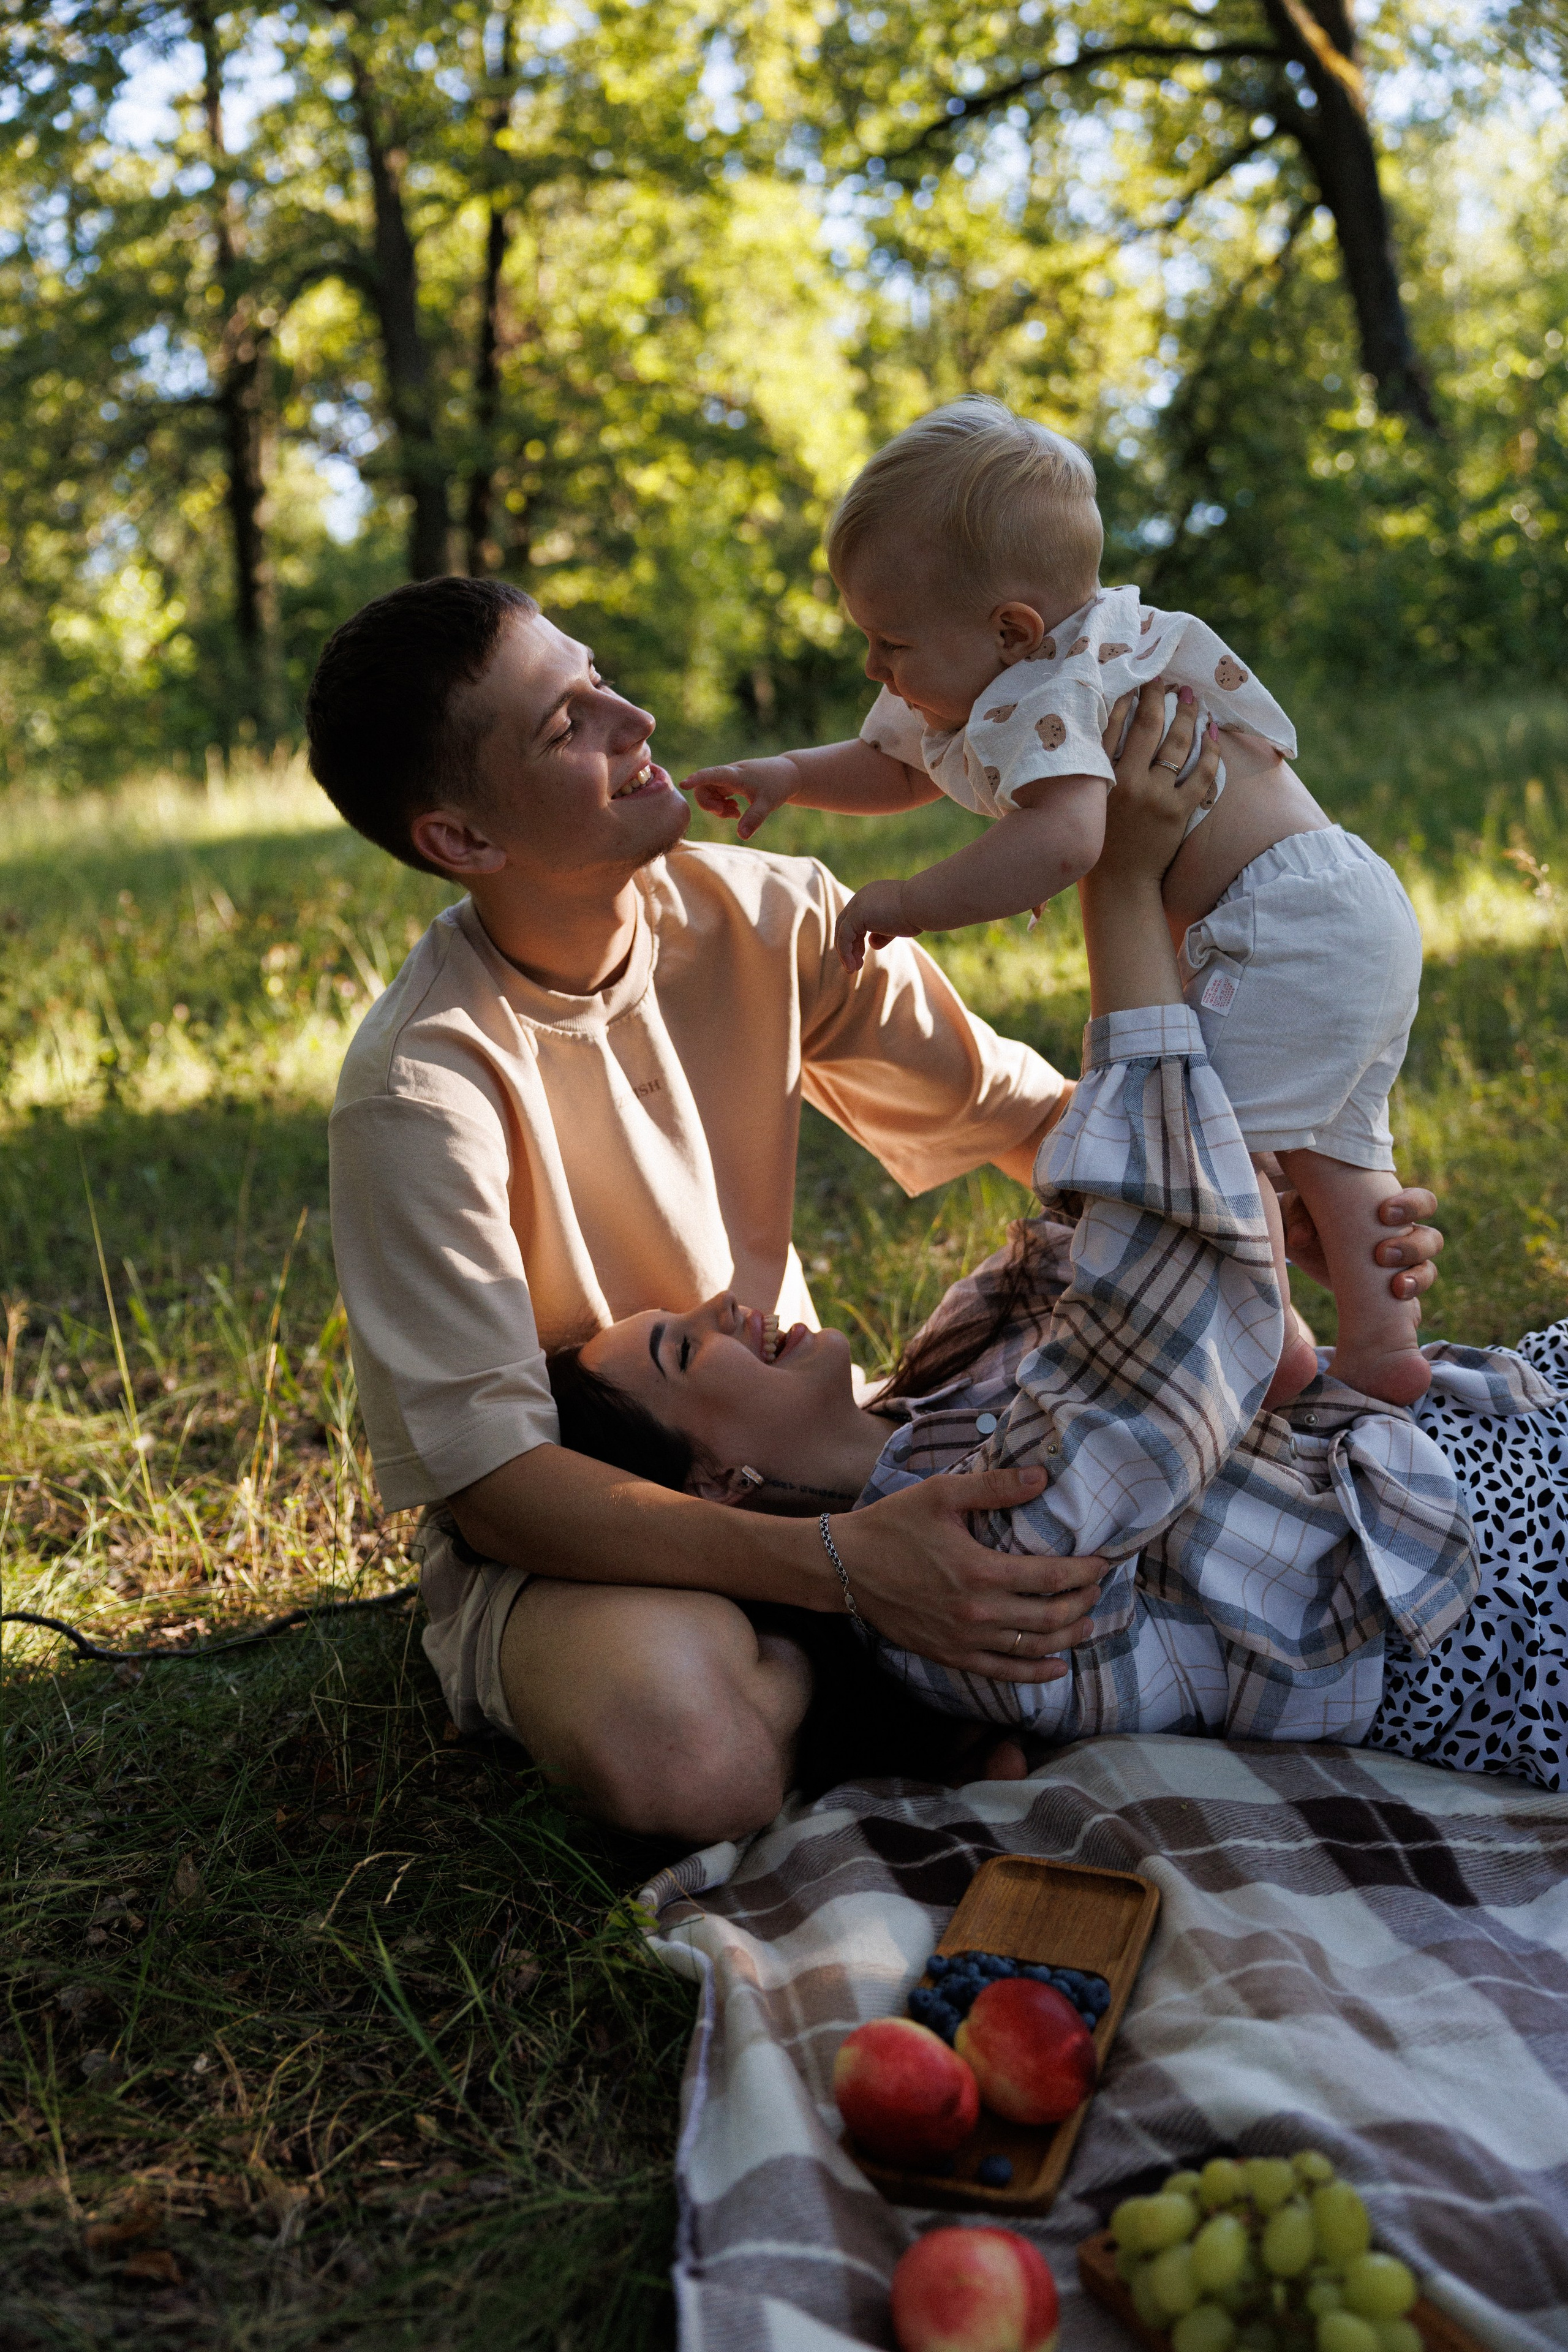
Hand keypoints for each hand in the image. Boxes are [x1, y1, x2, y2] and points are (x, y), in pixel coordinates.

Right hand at [685, 753, 800, 840]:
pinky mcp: (732, 784)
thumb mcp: (769, 803)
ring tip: (736, 814)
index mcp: (735, 775)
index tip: (683, 784)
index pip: (711, 774)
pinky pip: (717, 795)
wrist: (789, 774)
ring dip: (717, 807)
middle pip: (704, 787)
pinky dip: (722, 806)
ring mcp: (729, 780)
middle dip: (709, 804)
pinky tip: (736, 811)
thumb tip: (741, 836)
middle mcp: (729, 775)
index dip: (696, 779)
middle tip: (726, 814)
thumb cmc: (779, 784)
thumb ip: (754, 819)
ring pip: (710, 793)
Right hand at [829, 1465, 1105, 1680]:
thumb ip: (995, 1487)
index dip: (1085, 1572)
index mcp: (981, 1571)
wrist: (844, 1568)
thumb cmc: (892, 1526)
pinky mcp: (950, 1656)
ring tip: (1087, 1623)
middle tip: (1097, 1589)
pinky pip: (1003, 1672)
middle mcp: (978, 1613)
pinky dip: (1035, 1673)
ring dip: (1068, 1637)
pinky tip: (1056, 1668)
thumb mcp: (942, 1494)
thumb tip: (1042, 1477)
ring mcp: (964, 1640)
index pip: (1052, 1577)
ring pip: (1033, 1648)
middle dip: (1083, 1603)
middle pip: (1050, 1616)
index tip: (1103, 1563)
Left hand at [835, 877, 915, 972]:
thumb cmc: (918, 914)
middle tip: (853, 966)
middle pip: (845, 924)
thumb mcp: (897, 925)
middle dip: (848, 946)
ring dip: (846, 952)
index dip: (855, 939)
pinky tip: (852, 965)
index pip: (855, 919)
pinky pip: (844, 936)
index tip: (860, 956)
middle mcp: (862, 897)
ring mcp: (858, 904)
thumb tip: (871, 944)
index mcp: (872, 896)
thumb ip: (883, 933)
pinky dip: (845, 952)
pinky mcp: (857, 913)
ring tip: (852, 969)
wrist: (925, 904)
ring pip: (842, 931)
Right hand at [1090, 683, 1219, 889]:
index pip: (1112, 724)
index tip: (1137, 678)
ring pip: (1178, 744)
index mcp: (1100, 777)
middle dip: (1159, 697)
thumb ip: (1095, 768)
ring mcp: (1155, 797)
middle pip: (1149, 726)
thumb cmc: (1100, 840)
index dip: (1128, 697)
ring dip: (1188, 716)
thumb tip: (1104, 728)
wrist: (1119, 883)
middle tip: (1167, 680)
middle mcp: (1127, 782)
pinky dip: (1210, 751)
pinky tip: (1213, 733)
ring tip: (1192, 699)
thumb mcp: (1088, 801)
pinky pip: (1201, 774)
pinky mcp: (1177, 812)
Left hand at [1276, 1178, 1443, 1302]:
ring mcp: (1401, 1267)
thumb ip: (1299, 1213)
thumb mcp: (1300, 1207)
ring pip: (1428, 1271)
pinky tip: (1398, 1309)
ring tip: (1396, 1287)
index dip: (1413, 1206)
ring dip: (1417, 1279)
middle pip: (1432, 1239)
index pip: (1423, 1202)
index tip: (1385, 1213)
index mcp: (1391, 1209)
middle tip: (1382, 1254)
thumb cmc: (1309, 1216)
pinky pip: (1413, 1302)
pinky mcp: (1391, 1294)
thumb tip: (1300, 1237)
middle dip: (1413, 1247)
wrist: (1302, 1246)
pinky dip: (1410, 1306)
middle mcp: (1403, 1237)